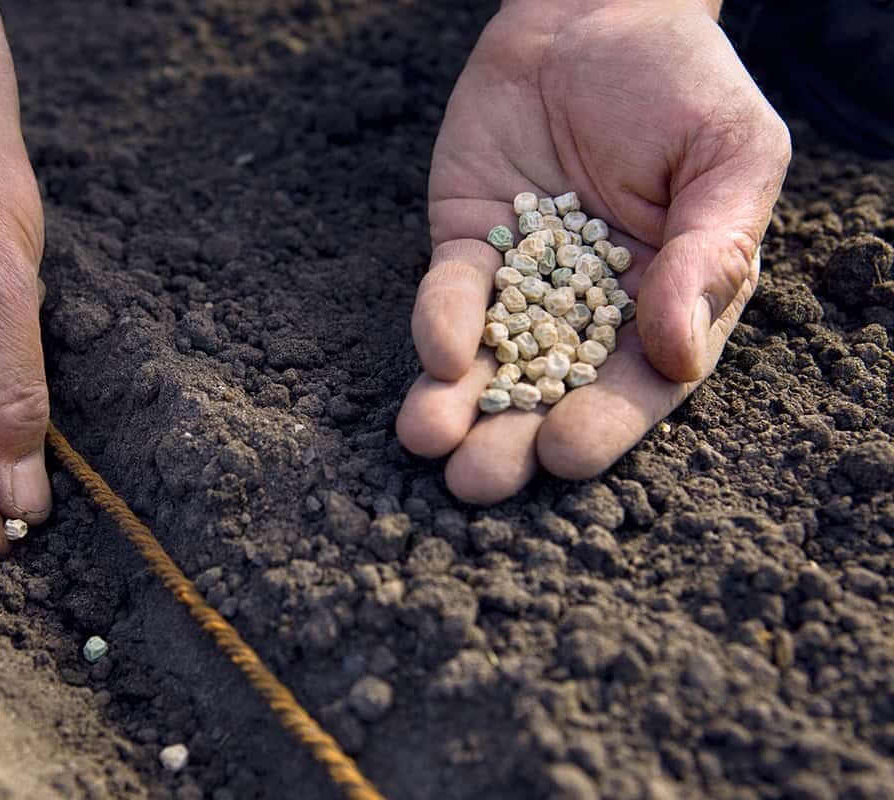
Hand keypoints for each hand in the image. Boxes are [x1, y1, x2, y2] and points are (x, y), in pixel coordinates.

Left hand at [397, 0, 789, 502]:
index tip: (567, 453)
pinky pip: (453, 295)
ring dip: (456, 406)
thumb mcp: (730, 156)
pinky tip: (435, 354)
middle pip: (551, 392)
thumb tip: (676, 349)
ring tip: (428, 442)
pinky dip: (441, 324)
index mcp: (670, 304)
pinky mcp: (469, 247)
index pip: (638, 382)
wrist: (598, 13)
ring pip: (490, 362)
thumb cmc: (683, 85)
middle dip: (512, 440)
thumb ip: (711, 250)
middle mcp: (592, 310)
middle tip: (477, 483)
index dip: (604, 422)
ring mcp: (524, 284)